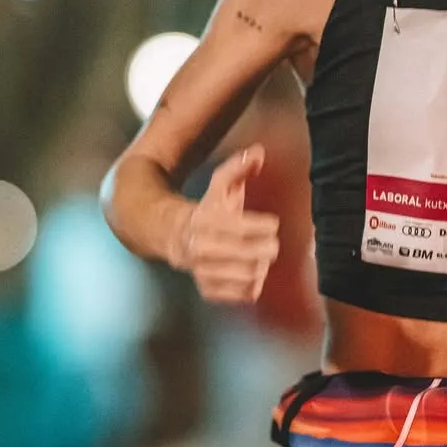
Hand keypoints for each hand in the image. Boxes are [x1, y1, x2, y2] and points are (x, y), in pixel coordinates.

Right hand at [170, 146, 279, 302]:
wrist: (173, 236)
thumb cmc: (206, 209)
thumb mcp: (218, 185)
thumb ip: (238, 168)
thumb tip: (259, 151)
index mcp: (207, 220)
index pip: (241, 228)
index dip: (263, 227)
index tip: (273, 224)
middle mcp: (203, 248)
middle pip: (248, 255)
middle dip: (267, 249)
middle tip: (272, 243)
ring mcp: (204, 271)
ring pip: (247, 276)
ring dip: (261, 267)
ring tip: (263, 259)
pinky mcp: (207, 289)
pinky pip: (239, 295)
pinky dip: (252, 286)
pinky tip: (254, 275)